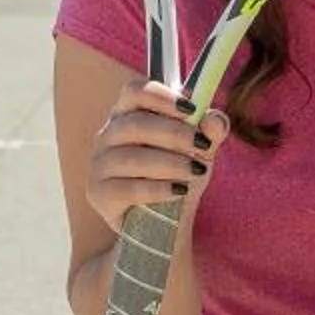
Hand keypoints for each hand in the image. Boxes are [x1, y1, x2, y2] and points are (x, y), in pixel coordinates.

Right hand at [84, 81, 226, 242]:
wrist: (163, 223)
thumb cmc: (176, 176)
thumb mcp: (198, 153)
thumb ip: (208, 133)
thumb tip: (216, 120)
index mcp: (127, 114)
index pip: (134, 91)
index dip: (161, 96)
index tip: (191, 108)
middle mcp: (107, 136)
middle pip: (134, 125)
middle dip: (174, 134)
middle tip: (202, 145)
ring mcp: (99, 165)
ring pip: (131, 158)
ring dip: (170, 163)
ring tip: (196, 171)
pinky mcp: (98, 194)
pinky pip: (127, 188)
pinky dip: (158, 189)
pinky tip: (179, 191)